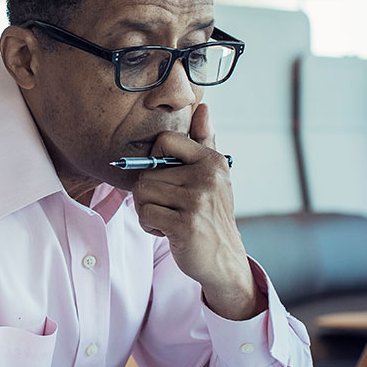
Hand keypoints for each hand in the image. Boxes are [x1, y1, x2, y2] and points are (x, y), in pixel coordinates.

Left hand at [131, 104, 265, 319]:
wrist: (224, 259)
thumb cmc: (211, 215)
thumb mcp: (213, 176)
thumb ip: (205, 141)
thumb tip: (203, 107)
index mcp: (211, 161)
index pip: (165, 140)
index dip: (155, 160)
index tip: (166, 178)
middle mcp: (207, 176)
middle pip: (147, 172)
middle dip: (150, 194)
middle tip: (171, 208)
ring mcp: (197, 200)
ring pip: (142, 193)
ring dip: (148, 211)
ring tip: (169, 218)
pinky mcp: (185, 224)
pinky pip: (145, 214)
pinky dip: (149, 225)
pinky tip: (168, 230)